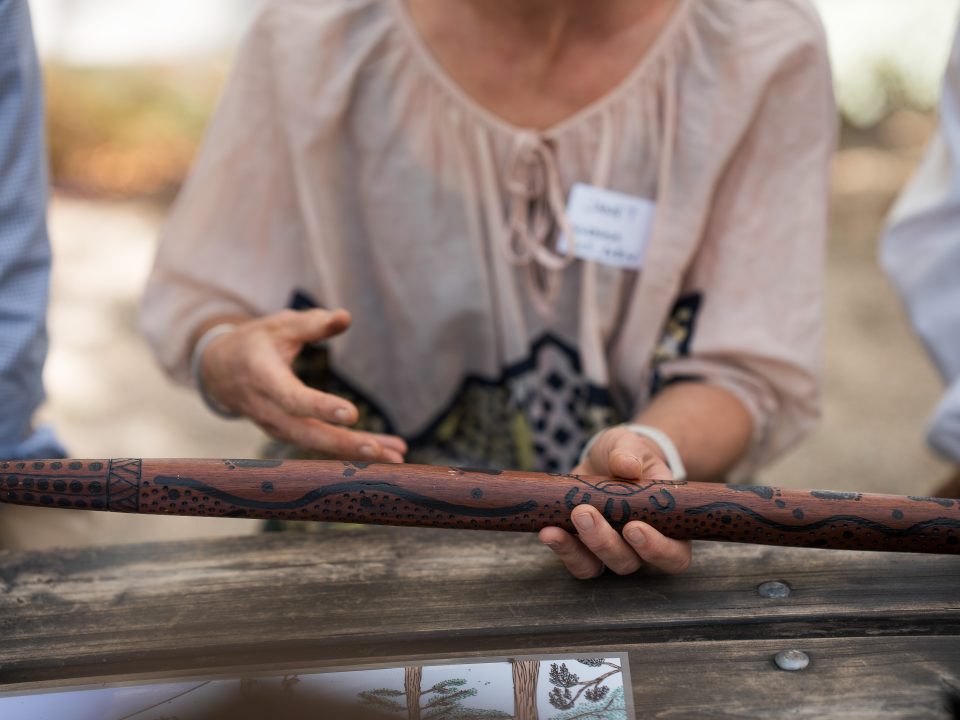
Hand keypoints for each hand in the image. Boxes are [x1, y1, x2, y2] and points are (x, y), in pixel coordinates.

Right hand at [199, 308, 406, 461]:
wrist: (220, 372)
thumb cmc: (256, 343)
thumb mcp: (279, 326)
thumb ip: (312, 324)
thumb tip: (345, 317)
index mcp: (264, 379)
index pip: (293, 399)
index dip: (320, 408)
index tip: (351, 414)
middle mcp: (269, 411)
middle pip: (307, 434)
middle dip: (343, 445)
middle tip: (378, 452)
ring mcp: (278, 428)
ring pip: (318, 445)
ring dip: (355, 453)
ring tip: (395, 457)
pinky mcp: (289, 434)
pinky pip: (321, 446)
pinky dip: (351, 451)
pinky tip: (384, 452)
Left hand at [539, 426, 691, 577]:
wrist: (605, 461)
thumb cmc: (629, 456)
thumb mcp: (631, 445)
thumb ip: (630, 452)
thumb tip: (626, 464)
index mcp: (669, 528)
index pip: (674, 555)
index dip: (657, 549)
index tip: (633, 527)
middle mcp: (641, 548)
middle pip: (629, 562)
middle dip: (605, 542)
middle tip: (584, 513)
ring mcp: (611, 552)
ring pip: (598, 567)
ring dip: (577, 549)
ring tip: (557, 526)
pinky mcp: (584, 551)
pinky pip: (576, 562)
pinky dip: (561, 549)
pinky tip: (547, 530)